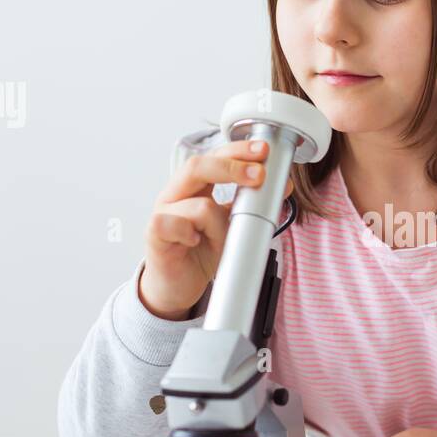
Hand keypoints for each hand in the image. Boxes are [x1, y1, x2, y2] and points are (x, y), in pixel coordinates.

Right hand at [139, 138, 293, 319]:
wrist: (177, 285)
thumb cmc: (201, 252)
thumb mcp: (231, 225)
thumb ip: (249, 205)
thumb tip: (281, 186)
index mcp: (195, 186)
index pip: (214, 157)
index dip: (238, 151)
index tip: (263, 151)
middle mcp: (177, 194)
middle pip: (198, 166)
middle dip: (233, 167)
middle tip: (259, 175)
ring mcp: (163, 212)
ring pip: (199, 205)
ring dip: (220, 226)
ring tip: (220, 240)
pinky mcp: (155, 234)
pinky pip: (172, 225)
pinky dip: (188, 232)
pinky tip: (195, 241)